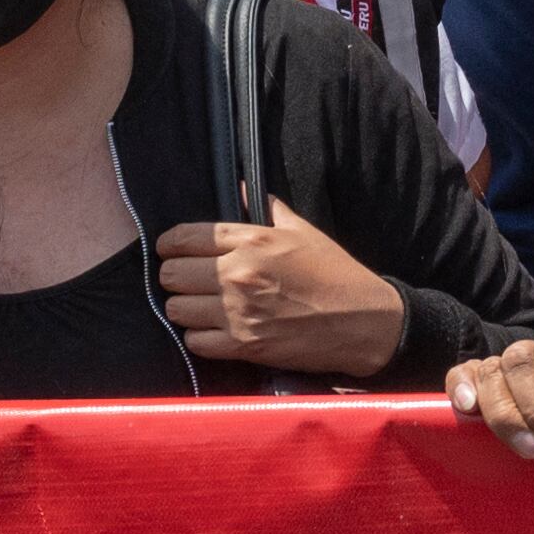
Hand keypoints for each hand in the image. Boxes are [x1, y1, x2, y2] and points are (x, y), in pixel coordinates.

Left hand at [151, 203, 409, 375]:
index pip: (184, 238)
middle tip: (187, 282)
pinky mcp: (242, 345)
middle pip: (171, 275)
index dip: (169, 245)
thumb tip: (242, 188)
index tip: (170, 250)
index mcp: (252, 241)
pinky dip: (199, 337)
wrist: (364, 322)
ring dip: (184, 309)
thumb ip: (268, 210)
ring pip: (176, 309)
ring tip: (200, 307)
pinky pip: (194, 341)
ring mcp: (238, 311)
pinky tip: (213, 330)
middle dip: (174, 278)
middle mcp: (238, 273)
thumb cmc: (336, 274)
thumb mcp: (304, 232)